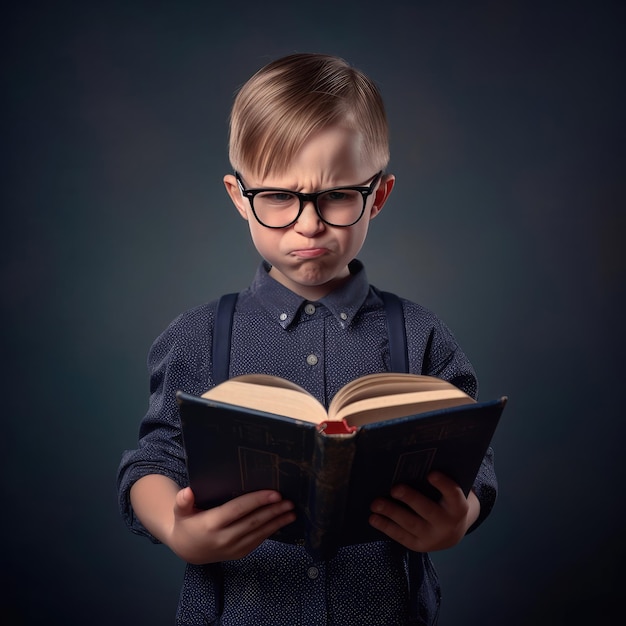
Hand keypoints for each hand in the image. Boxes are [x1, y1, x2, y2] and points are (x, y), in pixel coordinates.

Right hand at [167, 487, 295, 563]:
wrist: (187, 550)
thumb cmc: (186, 523)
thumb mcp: (180, 512)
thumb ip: (182, 501)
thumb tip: (187, 492)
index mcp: (212, 524)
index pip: (238, 510)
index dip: (257, 501)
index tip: (275, 494)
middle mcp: (224, 538)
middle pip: (253, 522)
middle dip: (273, 511)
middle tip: (290, 501)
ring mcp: (233, 548)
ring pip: (259, 533)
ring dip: (277, 522)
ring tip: (292, 512)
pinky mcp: (239, 553)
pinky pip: (258, 541)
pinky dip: (271, 531)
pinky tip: (281, 522)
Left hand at [369, 472, 479, 551]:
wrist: (453, 533)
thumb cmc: (446, 502)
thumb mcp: (450, 492)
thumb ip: (439, 481)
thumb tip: (411, 462)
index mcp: (459, 506)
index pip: (453, 494)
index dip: (443, 484)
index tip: (431, 473)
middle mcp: (447, 524)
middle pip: (428, 510)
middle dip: (410, 498)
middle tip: (394, 488)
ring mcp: (433, 537)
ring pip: (411, 524)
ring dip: (391, 512)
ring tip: (375, 504)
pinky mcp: (419, 546)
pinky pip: (401, 536)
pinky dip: (386, 526)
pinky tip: (373, 518)